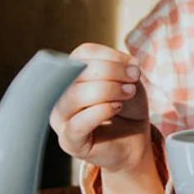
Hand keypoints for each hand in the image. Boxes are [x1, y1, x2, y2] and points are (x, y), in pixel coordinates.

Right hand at [49, 44, 151, 174]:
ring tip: (128, 92)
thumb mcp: (127, 80)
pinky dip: (101, 111)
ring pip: (75, 95)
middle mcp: (59, 93)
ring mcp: (60, 118)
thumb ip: (120, 68)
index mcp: (71, 73)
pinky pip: (78, 123)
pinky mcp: (69, 141)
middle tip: (134, 78)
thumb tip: (122, 64)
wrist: (134, 140)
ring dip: (107, 90)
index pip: (83, 53)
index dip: (111, 55)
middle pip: (77, 72)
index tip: (134, 66)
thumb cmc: (126, 107)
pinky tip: (117, 107)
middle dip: (111, 71)